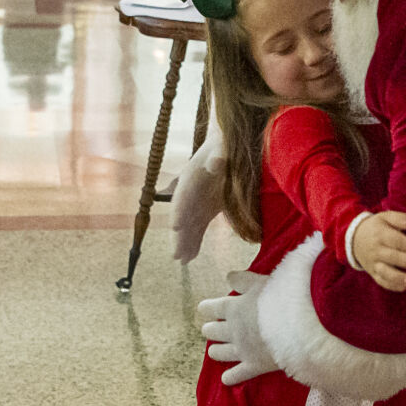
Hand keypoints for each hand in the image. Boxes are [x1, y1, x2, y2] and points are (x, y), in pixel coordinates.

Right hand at [171, 147, 226, 262]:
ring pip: (189, 225)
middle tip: (177, 254)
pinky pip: (198, 228)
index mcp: (192, 174)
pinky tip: (189, 257)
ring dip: (185, 243)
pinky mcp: (207, 210)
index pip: (184, 194)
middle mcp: (191, 191)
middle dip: (180, 234)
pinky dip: (194, 242)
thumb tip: (216, 161)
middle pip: (183, 214)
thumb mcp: (224, 146)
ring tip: (182, 260)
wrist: (230, 146)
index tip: (176, 226)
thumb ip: (220, 154)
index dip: (180, 210)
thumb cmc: (226, 144)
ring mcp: (198, 202)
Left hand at [198, 271, 276, 383]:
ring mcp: (242, 349)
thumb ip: (244, 280)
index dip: (207, 308)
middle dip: (210, 330)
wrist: (301, 323)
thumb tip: (228, 277)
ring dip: (216, 351)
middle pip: (212, 331)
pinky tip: (226, 379)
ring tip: (214, 351)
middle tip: (210, 330)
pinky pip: (237, 374)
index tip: (205, 309)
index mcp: (232, 307)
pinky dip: (230, 377)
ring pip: (220, 353)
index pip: (210, 308)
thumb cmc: (283, 297)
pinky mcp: (254, 365)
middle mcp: (233, 330)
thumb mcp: (262, 281)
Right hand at [351, 211, 405, 291]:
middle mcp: (376, 250)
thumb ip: (400, 218)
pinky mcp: (372, 273)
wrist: (354, 238)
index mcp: (381, 235)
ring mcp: (373, 263)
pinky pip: (381, 281)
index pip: (398, 241)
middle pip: (394, 257)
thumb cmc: (376, 227)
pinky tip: (404, 287)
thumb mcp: (385, 217)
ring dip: (399, 277)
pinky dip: (392, 285)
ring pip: (386, 272)